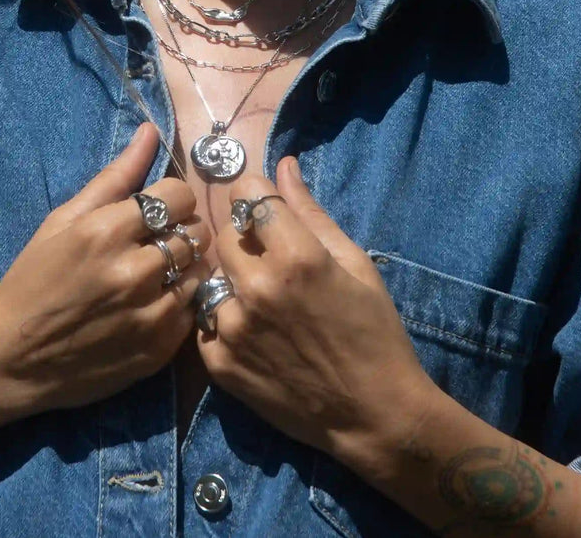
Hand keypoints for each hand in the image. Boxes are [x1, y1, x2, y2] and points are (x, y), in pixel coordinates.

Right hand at [0, 123, 211, 416]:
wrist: (13, 359)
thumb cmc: (33, 280)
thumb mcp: (62, 220)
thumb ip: (114, 176)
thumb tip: (151, 131)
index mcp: (107, 231)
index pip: (179, 195)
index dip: (171, 199)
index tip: (156, 210)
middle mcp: (134, 271)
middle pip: (196, 231)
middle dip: (181, 229)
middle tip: (157, 241)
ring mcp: (150, 313)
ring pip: (202, 269)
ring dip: (185, 266)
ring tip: (157, 273)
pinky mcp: (160, 348)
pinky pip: (194, 309)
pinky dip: (181, 302)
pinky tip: (153, 303)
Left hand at [196, 156, 436, 464]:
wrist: (373, 414)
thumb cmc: (374, 332)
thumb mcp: (353, 262)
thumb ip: (309, 211)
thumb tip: (283, 164)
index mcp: (295, 257)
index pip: (247, 196)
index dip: (255, 197)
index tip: (264, 209)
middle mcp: (256, 288)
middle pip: (224, 235)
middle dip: (243, 238)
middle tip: (269, 260)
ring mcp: (232, 328)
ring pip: (212, 277)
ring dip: (232, 281)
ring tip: (264, 302)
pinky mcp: (218, 363)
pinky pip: (206, 320)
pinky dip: (223, 320)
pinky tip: (254, 332)